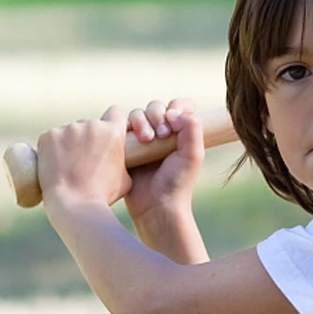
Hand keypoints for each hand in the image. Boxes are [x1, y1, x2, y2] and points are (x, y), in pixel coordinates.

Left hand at [36, 105, 132, 212]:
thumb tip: (117, 156)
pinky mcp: (48, 135)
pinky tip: (57, 164)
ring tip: (71, 166)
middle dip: (90, 138)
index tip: (110, 132)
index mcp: (112, 132)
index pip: (116, 113)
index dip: (114, 122)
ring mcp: (67, 128)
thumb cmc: (103, 195)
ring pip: (71, 131)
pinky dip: (54, 148)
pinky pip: (53, 137)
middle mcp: (90, 124)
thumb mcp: (125, 179)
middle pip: (91, 124)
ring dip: (72, 143)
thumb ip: (121, 160)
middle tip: (88, 160)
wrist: (74, 204)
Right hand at [120, 97, 203, 236]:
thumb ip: (192, 130)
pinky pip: (119, 127)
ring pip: (136, 114)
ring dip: (140, 121)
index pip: (177, 106)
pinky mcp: (124, 146)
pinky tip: (128, 139)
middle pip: (154, 107)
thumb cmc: (177, 184)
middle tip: (160, 135)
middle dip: (155, 115)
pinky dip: (123, 127)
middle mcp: (161, 134)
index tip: (174, 122)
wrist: (155, 207)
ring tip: (146, 140)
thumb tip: (172, 110)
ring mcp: (141, 140)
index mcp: (180, 133)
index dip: (175, 107)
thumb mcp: (192, 156)